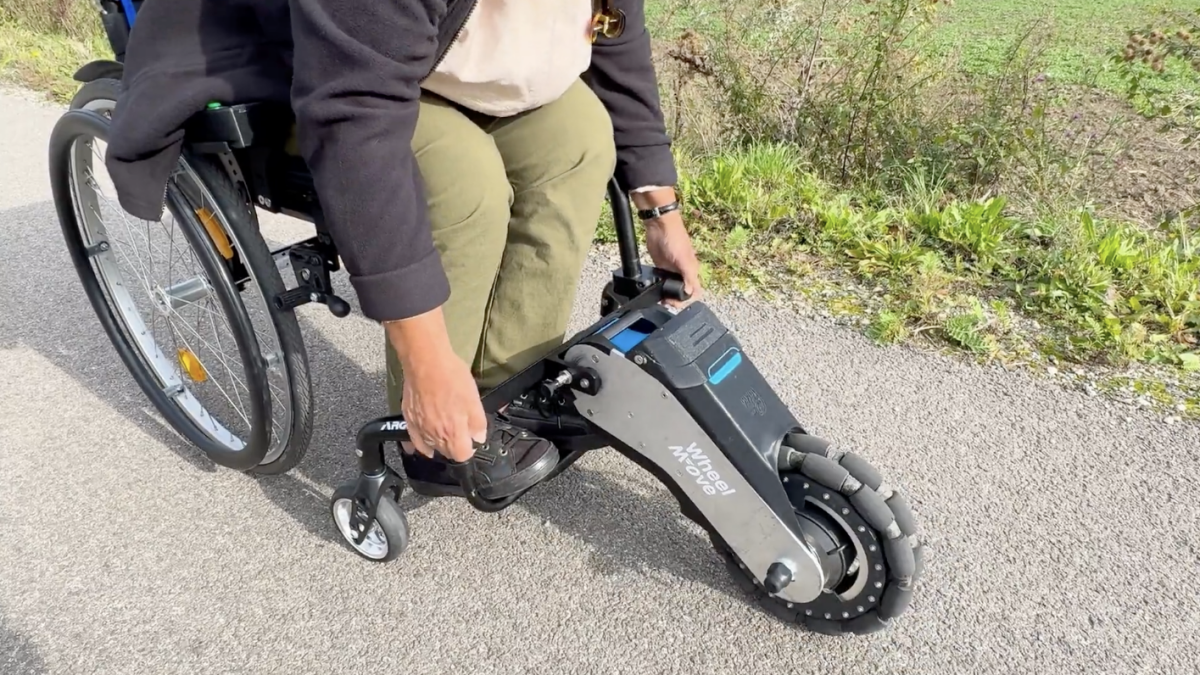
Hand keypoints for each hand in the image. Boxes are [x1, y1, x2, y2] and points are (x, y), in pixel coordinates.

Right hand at [385, 308, 487, 461]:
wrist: (426, 362)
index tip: (471, 440)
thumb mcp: (474, 400)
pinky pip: (415, 441)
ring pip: (431, 448)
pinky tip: (427, 444)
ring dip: (440, 444)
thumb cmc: (453, 379)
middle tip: (460, 434)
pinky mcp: (409, 419)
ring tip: (446, 434)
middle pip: (446, 453)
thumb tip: (478, 439)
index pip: (462, 456)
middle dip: (455, 447)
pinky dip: (422, 444)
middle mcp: (434, 436)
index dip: (469, 449)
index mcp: (453, 433)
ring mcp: (419, 429)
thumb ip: (478, 424)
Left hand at [636, 189, 703, 307]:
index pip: (694, 290)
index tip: (677, 303)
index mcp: (692, 270)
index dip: (688, 299)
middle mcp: (683, 272)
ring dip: (667, 295)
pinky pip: (662, 281)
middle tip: (666, 302)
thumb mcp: (684, 260)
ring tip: (660, 299)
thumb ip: (689, 277)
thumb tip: (689, 293)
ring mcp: (671, 270)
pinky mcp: (661, 267)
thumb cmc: (675, 239)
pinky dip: (659, 288)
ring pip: (671, 288)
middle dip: (676, 300)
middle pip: (682, 291)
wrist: (659, 227)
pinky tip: (654, 291)